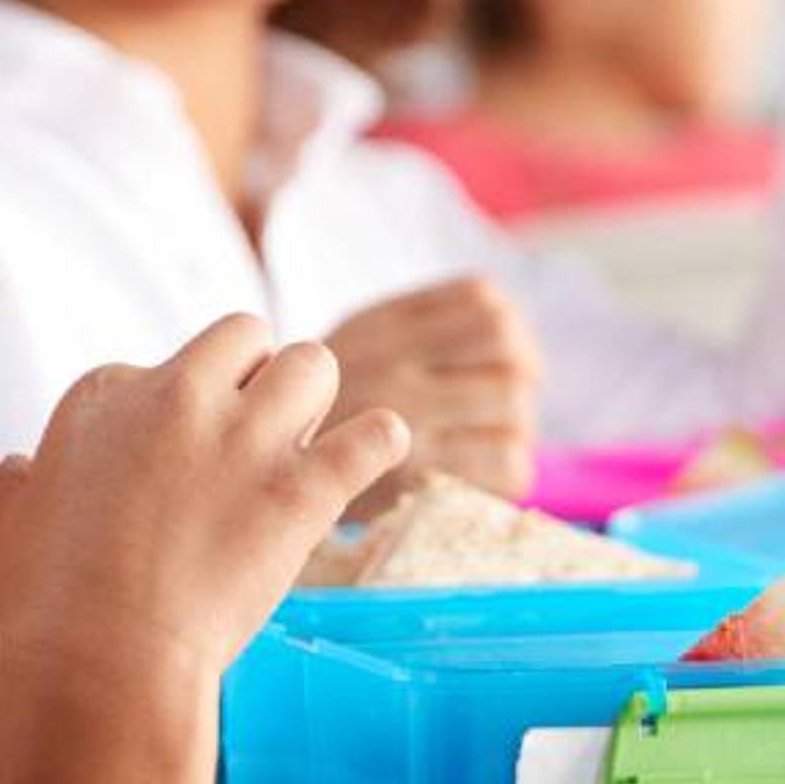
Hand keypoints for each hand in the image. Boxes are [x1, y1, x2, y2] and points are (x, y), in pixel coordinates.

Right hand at [0, 317, 409, 693]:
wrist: (103, 658)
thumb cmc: (49, 601)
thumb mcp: (3, 524)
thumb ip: (9, 484)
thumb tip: (17, 468)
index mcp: (107, 393)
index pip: (165, 367)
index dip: (181, 415)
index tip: (177, 467)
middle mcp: (178, 397)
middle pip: (245, 338)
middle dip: (256, 378)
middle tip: (253, 441)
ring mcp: (245, 439)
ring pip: (313, 363)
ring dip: (314, 401)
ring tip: (302, 449)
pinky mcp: (303, 487)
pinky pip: (373, 434)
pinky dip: (379, 442)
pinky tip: (369, 457)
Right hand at [319, 277, 543, 505]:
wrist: (260, 483)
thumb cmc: (330, 418)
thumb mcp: (353, 347)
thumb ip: (420, 323)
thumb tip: (512, 326)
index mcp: (380, 325)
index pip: (483, 300)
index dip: (514, 331)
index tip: (507, 361)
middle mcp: (389, 364)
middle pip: (506, 346)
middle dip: (524, 376)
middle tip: (508, 407)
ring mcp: (402, 420)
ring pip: (514, 406)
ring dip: (518, 428)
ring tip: (490, 444)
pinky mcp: (415, 477)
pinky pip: (506, 463)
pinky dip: (509, 471)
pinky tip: (481, 478)